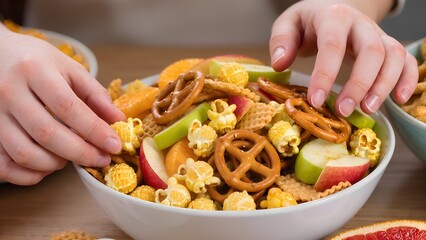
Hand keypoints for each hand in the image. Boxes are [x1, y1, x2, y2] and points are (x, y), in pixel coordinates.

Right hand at [0, 28, 124, 184]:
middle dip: (80, 152)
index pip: (68, 107)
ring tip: (72, 157)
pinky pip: (4, 165)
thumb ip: (95, 94)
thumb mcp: (69, 68)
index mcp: (35, 71)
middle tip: (101, 158)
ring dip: (55, 164)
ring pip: (24, 152)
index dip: (94, 130)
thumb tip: (118, 121)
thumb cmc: (36, 62)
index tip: (115, 145)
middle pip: (47, 133)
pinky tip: (47, 167)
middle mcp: (9, 91)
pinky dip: (29, 174)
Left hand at [269, 0, 417, 116]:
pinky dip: (408, 79)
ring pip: (393, 55)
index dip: (325, 74)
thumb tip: (280, 64)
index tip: (316, 100)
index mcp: (332, 17)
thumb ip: (281, 41)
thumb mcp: (288, 24)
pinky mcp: (388, 46)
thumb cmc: (309, 22)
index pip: (332, 45)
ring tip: (367, 109)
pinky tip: (399, 100)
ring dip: (384, 85)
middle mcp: (360, 25)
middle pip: (371, 50)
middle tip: (345, 110)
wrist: (333, 6)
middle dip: (359, 83)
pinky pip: (407, 60)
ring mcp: (378, 35)